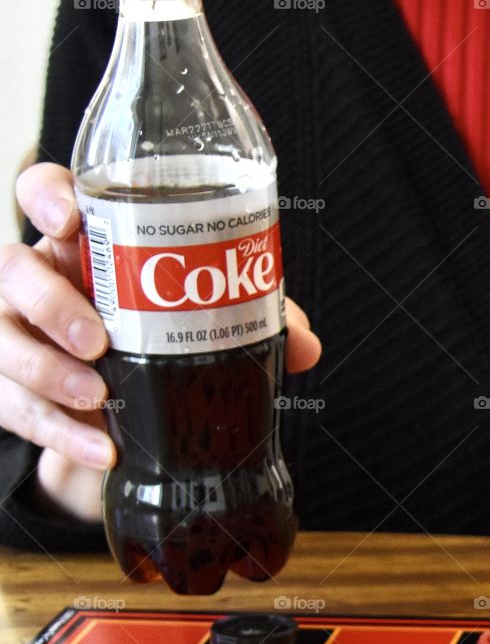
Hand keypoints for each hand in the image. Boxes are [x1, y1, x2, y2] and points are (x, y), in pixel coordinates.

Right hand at [2, 162, 320, 518]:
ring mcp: (13, 334)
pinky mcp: (8, 390)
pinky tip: (99, 448)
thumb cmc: (159, 336)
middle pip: (12, 270)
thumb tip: (306, 347)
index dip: (46, 195)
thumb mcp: (208, 322)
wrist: (121, 408)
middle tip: (99, 340)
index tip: (69, 218)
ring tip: (98, 397)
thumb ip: (252, 323)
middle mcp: (36, 281)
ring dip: (46, 370)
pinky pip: (11, 407)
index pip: (42, 194)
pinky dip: (56, 432)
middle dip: (51, 304)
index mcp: (82, 245)